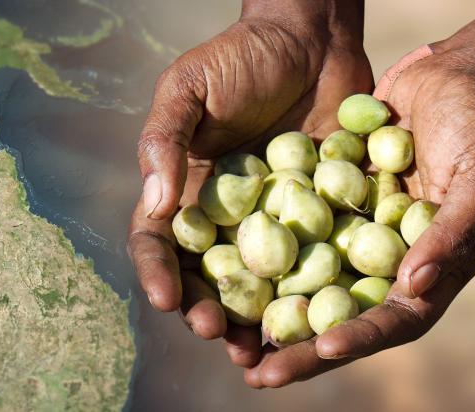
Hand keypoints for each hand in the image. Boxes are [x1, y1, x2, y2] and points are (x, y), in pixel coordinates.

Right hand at [128, 1, 370, 366]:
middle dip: (207, 311)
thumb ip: (165, 139)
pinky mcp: (318, 222)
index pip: (158, 243)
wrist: (313, 38)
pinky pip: (312, 266)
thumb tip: (156, 202)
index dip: (157, 274)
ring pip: (257, 287)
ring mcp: (270, 225)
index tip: (165, 298)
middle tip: (219, 333)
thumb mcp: (189, 86)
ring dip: (256, 322)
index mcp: (181, 192)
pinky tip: (319, 321)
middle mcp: (221, 218)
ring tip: (264, 350)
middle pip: (206, 279)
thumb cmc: (240, 56)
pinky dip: (312, 297)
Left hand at [243, 45, 474, 387]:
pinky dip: (258, 255)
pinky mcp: (323, 206)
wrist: (450, 73)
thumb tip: (412, 291)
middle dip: (298, 348)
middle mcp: (385, 262)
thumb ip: (451, 235)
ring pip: (305, 285)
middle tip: (255, 374)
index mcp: (430, 269)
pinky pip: (288, 238)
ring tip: (226, 338)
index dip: (357, 338)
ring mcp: (351, 236)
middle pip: (339, 316)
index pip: (392, 319)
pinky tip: (218, 269)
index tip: (318, 350)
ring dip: (269, 312)